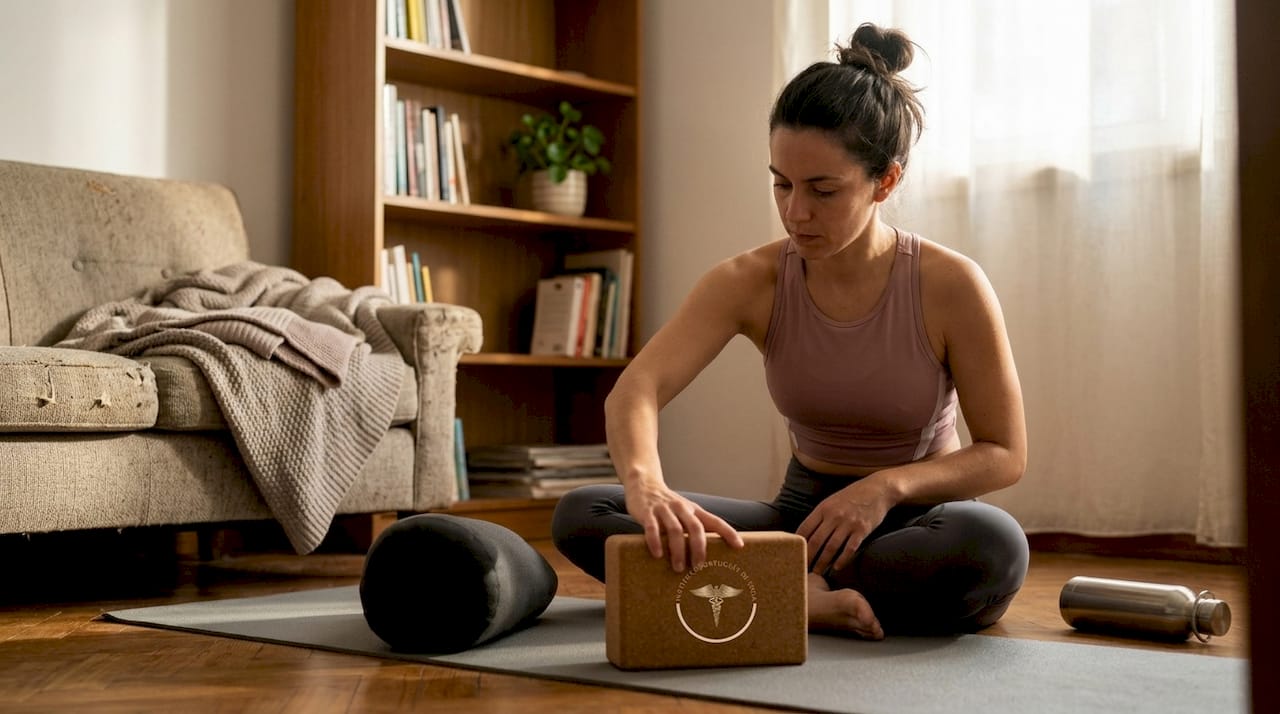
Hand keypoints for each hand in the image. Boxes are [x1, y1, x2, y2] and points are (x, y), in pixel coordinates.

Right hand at [624, 482, 743, 572]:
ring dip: (678, 551)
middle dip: (698, 549)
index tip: (739, 546)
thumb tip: (705, 554)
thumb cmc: (667, 505)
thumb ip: (693, 527)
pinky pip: (652, 528)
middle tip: (698, 567)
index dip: (728, 532)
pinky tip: (658, 555)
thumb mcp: (684, 512)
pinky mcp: (647, 512)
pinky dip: (656, 542)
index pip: (715, 521)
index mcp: (694, 510)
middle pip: (695, 528)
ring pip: (675, 530)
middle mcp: (681, 508)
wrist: (644, 484)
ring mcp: (664, 509)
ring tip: (678, 568)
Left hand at [796, 476, 893, 575]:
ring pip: (831, 547)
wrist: (878, 489)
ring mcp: (848, 523)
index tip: (793, 554)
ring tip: (817, 573)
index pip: (805, 528)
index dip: (797, 543)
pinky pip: (850, 549)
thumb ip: (821, 515)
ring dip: (823, 562)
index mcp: (823, 508)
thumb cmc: (853, 495)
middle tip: (802, 568)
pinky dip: (842, 560)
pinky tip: (837, 568)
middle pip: (816, 541)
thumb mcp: (833, 500)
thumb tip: (808, 533)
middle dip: (808, 557)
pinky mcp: (862, 530)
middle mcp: (834, 516)